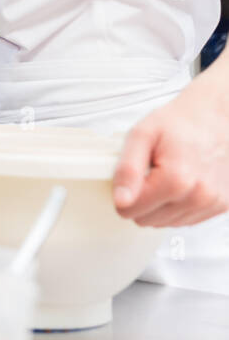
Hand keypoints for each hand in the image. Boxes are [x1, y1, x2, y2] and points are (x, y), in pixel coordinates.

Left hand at [113, 80, 228, 227]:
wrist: (218, 116)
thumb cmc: (180, 123)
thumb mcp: (142, 135)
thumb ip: (127, 170)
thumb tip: (120, 201)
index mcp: (175, 181)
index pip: (129, 211)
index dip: (123, 193)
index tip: (133, 174)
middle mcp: (198, 197)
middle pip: (147, 220)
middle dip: (142, 199)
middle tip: (151, 171)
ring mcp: (213, 203)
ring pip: (166, 223)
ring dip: (161, 204)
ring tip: (168, 174)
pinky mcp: (222, 206)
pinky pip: (186, 220)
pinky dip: (178, 205)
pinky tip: (182, 183)